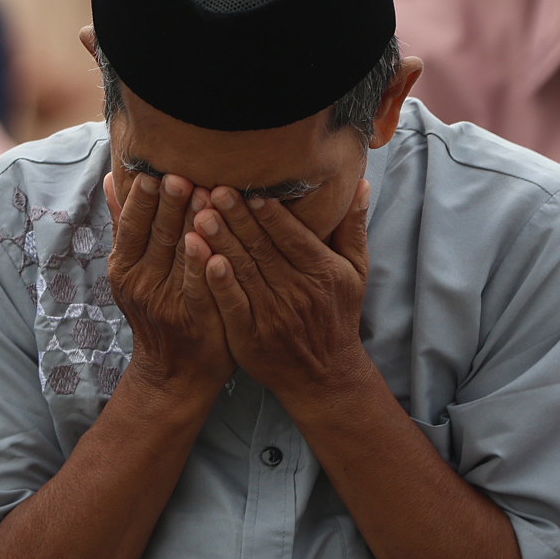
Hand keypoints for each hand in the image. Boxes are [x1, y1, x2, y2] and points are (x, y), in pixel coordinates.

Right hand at [105, 171, 235, 393]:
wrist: (174, 373)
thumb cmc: (159, 310)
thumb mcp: (133, 270)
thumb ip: (125, 226)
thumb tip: (112, 179)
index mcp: (125, 266)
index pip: (133, 224)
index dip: (143, 198)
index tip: (154, 169)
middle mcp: (141, 283)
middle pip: (157, 234)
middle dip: (169, 202)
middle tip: (181, 172)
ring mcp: (166, 302)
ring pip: (179, 255)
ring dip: (190, 224)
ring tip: (203, 193)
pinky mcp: (194, 320)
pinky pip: (197, 288)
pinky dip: (201, 265)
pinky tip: (210, 244)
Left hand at [193, 180, 372, 401]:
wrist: (324, 376)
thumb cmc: (338, 315)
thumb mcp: (355, 272)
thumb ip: (352, 226)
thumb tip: (359, 182)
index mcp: (322, 272)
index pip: (293, 236)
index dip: (270, 213)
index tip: (249, 188)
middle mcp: (299, 292)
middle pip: (263, 249)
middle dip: (237, 218)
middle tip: (215, 190)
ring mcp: (273, 316)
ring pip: (244, 272)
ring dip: (221, 242)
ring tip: (200, 214)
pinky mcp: (250, 337)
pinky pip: (232, 305)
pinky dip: (218, 283)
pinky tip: (203, 260)